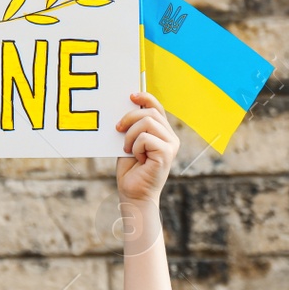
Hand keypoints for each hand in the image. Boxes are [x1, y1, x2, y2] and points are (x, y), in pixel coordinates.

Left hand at [115, 92, 177, 206]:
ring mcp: (171, 145)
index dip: (145, 97)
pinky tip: (137, 158)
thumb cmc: (131, 169)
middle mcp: (171, 137)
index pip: (157, 107)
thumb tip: (128, 104)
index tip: (130, 95)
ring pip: (147, 122)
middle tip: (117, 129)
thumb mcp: (130, 141)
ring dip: (130, 135)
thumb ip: (133, 125)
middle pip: (150, 112)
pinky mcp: (167, 153)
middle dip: (129, 117)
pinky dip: (135, 147)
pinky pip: (145, 138)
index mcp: (163, 132)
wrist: (133, 193)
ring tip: (128, 149)